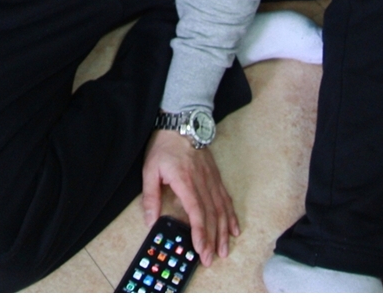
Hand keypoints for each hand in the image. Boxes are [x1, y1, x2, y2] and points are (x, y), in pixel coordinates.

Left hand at [141, 129, 239, 264]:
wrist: (182, 123)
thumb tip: (150, 220)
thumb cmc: (163, 146)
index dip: (200, 232)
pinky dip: (231, 215)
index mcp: (185, 181)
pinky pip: (226, 199)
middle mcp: (202, 182)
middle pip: (211, 215)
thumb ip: (150, 196)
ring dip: (223, 232)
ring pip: (221, 209)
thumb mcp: (150, 169)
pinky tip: (233, 229)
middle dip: (212, 239)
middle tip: (210, 259)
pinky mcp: (216, 177)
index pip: (196, 211)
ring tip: (224, 250)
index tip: (201, 249)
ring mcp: (212, 179)